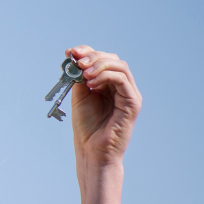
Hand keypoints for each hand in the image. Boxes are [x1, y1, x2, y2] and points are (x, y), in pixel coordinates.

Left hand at [67, 46, 140, 167]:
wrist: (91, 151)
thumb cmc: (86, 127)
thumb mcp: (79, 97)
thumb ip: (79, 79)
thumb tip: (73, 58)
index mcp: (108, 84)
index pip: (102, 60)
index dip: (87, 52)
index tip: (70, 52)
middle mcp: (121, 86)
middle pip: (112, 59)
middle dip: (93, 56)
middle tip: (77, 61)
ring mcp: (129, 94)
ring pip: (119, 66)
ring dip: (99, 64)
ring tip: (83, 71)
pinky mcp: (133, 102)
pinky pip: (122, 80)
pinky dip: (106, 76)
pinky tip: (91, 83)